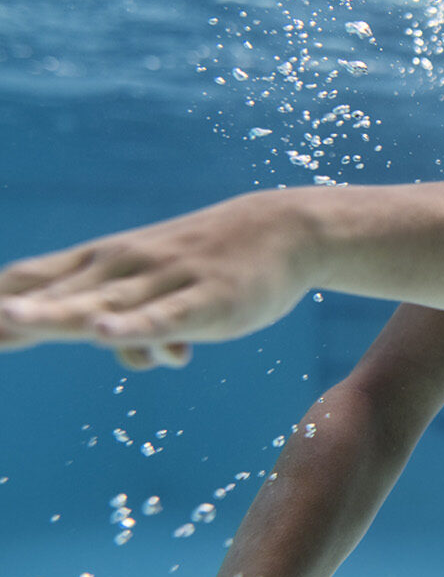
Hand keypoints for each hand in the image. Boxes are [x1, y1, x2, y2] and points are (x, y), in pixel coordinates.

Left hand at [0, 193, 316, 356]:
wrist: (283, 230)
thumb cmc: (214, 259)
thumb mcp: (162, 289)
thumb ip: (127, 320)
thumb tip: (109, 346)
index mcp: (102, 264)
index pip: (27, 280)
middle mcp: (122, 268)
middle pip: (50, 294)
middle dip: (6, 314)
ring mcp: (163, 282)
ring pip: (101, 304)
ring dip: (53, 315)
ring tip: (8, 323)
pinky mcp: (206, 301)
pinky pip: (164, 316)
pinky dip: (135, 326)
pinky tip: (104, 333)